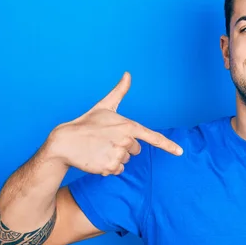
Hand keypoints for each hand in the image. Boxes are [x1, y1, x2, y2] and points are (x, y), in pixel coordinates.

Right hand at [47, 72, 182, 175]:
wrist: (64, 142)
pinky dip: (108, 167)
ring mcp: (118, 155)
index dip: (168, 145)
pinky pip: (116, 171)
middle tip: (106, 141)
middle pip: (135, 151)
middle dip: (123, 148)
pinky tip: (96, 158)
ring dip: (115, 158)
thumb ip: (119, 92)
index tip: (180, 152)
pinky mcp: (109, 167)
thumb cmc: (87, 123)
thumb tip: (128, 73)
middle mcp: (126, 141)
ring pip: (125, 161)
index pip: (153, 137)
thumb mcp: (104, 106)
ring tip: (99, 149)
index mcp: (128, 126)